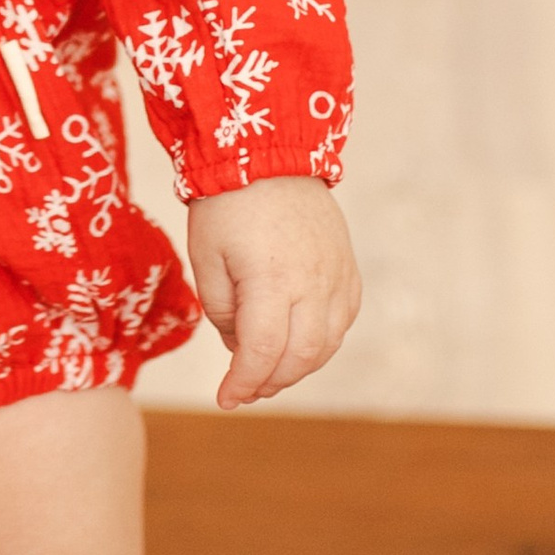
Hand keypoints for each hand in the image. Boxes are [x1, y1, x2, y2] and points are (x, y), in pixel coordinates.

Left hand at [186, 178, 359, 408]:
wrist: (270, 154)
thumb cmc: (227, 205)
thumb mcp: (206, 258)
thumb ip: (220, 311)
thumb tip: (240, 347)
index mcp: (272, 280)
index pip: (264, 352)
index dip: (244, 383)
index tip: (226, 399)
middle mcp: (314, 283)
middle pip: (300, 357)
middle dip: (270, 382)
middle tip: (244, 390)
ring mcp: (337, 276)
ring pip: (327, 345)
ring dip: (296, 368)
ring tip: (266, 371)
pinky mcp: (348, 269)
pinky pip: (342, 321)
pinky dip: (320, 343)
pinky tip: (296, 343)